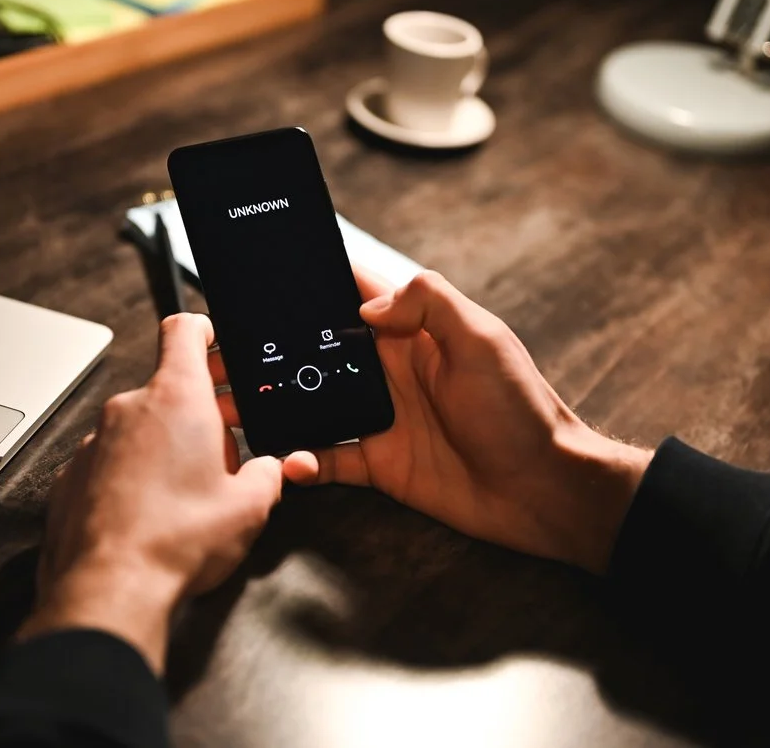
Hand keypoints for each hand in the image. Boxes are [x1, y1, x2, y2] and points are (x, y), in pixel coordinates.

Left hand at [20, 313, 286, 672]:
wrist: (109, 588)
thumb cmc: (176, 540)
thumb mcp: (250, 507)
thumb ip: (268, 475)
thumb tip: (272, 469)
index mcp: (177, 398)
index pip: (185, 330)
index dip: (204, 330)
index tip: (216, 341)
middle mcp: (130, 409)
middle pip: (168, 387)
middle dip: (200, 410)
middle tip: (227, 441)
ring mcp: (95, 442)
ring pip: (139, 427)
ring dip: (164, 445)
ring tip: (189, 489)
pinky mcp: (72, 476)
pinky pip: (110, 461)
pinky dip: (131, 475)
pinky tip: (151, 512)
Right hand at [214, 269, 650, 572]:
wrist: (544, 489)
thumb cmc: (521, 410)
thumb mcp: (481, 339)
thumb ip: (428, 303)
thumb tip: (365, 304)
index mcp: (411, 333)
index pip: (351, 295)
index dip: (309, 285)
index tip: (261, 280)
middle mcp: (389, 371)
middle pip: (316, 353)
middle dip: (271, 351)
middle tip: (225, 355)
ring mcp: (382, 418)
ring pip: (311, 405)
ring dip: (273, 405)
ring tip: (232, 407)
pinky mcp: (381, 465)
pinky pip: (328, 459)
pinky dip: (302, 461)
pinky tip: (288, 461)